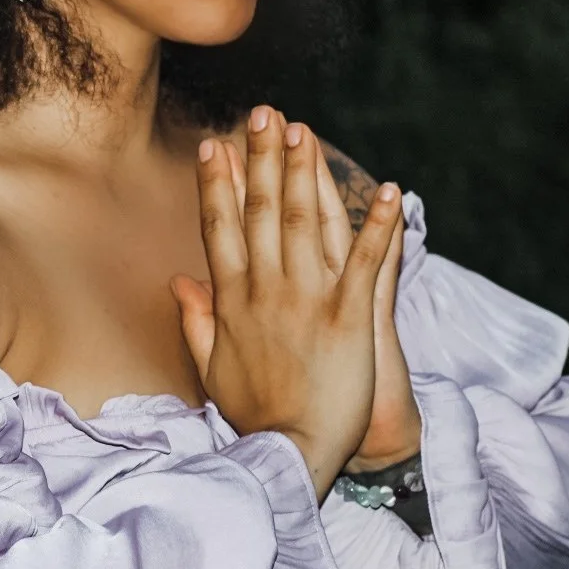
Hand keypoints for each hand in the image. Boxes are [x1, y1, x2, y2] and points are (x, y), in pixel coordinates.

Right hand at [169, 105, 404, 500]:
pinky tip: (389, 190)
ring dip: (306, 173)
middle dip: (261, 158)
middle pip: (262, 212)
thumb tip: (179, 282)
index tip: (214, 147)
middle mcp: (265, 292)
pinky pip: (367, 263)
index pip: (220, 229)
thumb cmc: (253, 415)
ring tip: (305, 132)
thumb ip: (196, 320)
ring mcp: (307, 302)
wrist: (292, 454)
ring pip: (306, 223)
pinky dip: (380, 225)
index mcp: (231, 301)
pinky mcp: (349, 319)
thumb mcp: (211, 366)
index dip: (218, 185)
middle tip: (262, 114)